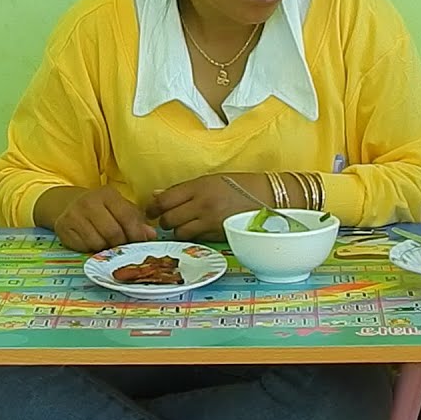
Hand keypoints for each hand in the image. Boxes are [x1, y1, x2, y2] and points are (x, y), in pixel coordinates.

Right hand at [50, 185, 156, 252]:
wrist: (69, 205)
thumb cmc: (101, 209)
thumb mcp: (120, 209)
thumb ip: (137, 221)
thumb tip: (151, 235)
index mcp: (107, 194)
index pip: (127, 217)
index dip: (136, 233)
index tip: (141, 243)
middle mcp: (89, 202)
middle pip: (113, 233)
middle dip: (121, 244)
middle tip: (123, 246)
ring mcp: (74, 215)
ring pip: (98, 243)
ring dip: (106, 248)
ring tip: (107, 243)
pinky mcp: (64, 228)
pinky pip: (84, 247)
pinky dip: (91, 249)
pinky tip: (93, 243)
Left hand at [146, 172, 268, 241]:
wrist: (270, 198)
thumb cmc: (241, 185)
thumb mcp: (212, 180)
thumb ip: (184, 189)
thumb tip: (156, 195)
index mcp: (200, 186)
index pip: (165, 200)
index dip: (153, 207)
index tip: (151, 210)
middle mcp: (203, 204)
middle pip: (169, 219)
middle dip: (165, 220)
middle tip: (167, 219)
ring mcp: (210, 222)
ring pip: (180, 233)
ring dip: (178, 231)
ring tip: (184, 225)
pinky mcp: (218, 236)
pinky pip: (195, 239)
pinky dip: (192, 237)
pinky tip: (198, 230)